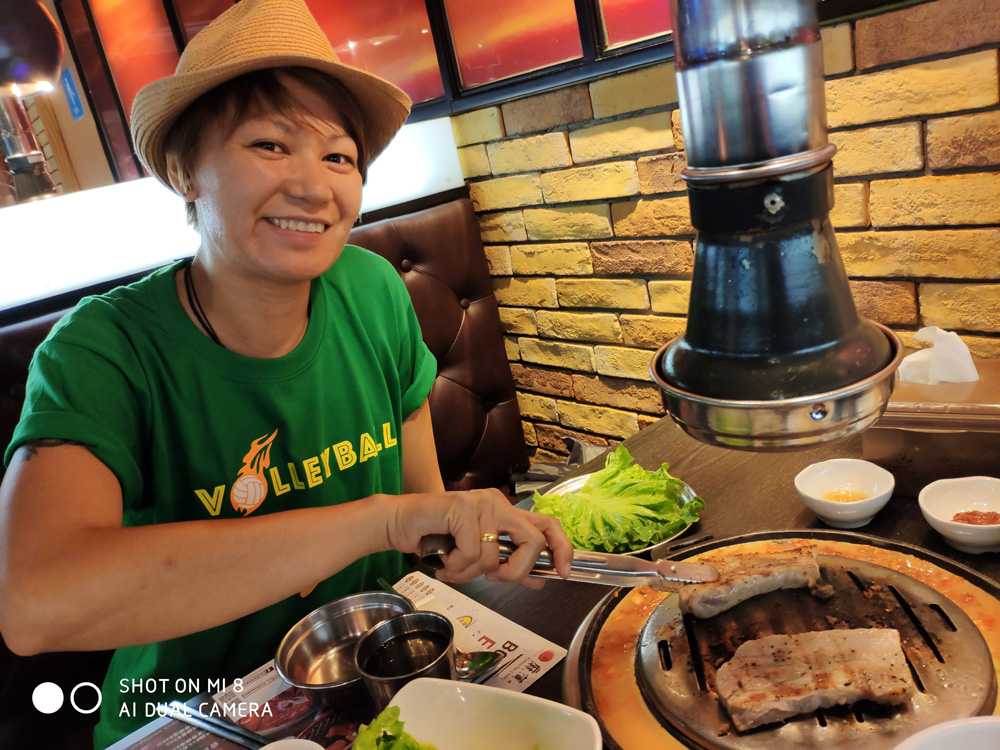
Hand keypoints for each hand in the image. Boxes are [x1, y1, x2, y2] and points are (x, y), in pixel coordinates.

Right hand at [384, 489, 572, 587]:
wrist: (399, 523)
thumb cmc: (436, 539)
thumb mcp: (478, 557)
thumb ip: (507, 564)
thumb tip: (540, 580)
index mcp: (506, 511)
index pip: (547, 524)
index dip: (563, 549)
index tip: (564, 573)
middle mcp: (498, 502)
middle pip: (533, 540)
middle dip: (518, 570)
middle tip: (495, 579)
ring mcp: (481, 502)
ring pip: (494, 556)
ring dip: (469, 573)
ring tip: (451, 567)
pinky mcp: (463, 508)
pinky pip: (472, 553)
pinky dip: (456, 566)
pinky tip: (442, 559)